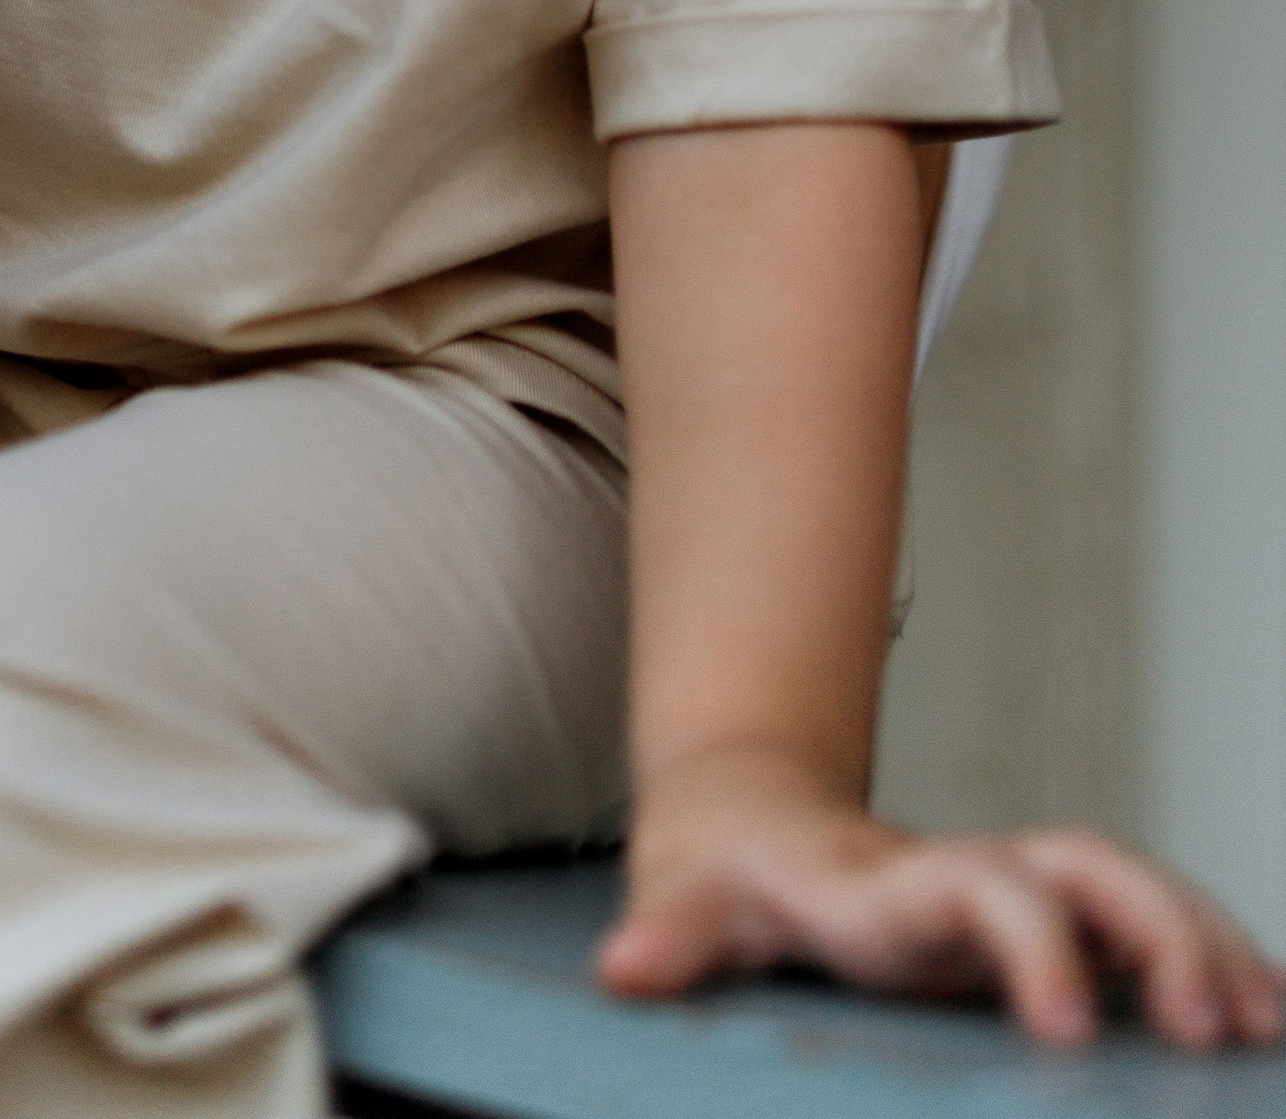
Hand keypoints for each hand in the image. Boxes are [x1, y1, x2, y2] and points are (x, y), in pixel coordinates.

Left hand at [601, 746, 1285, 1049]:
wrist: (748, 814)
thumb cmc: (727, 876)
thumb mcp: (691, 902)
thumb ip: (671, 936)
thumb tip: (622, 967)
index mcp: (894, 886)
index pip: (982, 889)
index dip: (1030, 943)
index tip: (1071, 1027)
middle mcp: (971, 878)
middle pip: (1088, 866)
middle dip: (1158, 933)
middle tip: (1215, 1029)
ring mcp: (1016, 894)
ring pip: (1130, 885)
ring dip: (1202, 940)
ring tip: (1263, 1024)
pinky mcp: (1041, 925)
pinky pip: (1141, 927)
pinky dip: (1208, 954)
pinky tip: (1262, 1011)